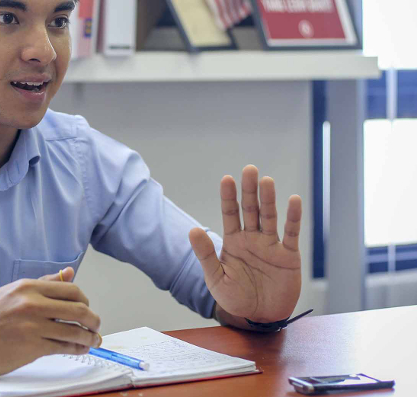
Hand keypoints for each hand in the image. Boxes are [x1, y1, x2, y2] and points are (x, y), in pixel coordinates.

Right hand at [0, 267, 100, 376]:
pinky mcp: (31, 347)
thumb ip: (43, 283)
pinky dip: (77, 349)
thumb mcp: (13, 292)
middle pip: (78, 309)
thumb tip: (69, 272)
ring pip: (75, 330)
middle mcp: (31, 303)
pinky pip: (63, 347)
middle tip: (96, 325)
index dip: (85, 300)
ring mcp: (32, 326)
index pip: (71, 289)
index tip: (87, 308)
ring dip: (89, 337)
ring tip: (92, 340)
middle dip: (93, 320)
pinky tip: (79, 349)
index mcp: (28, 287)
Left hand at [189, 165, 301, 322]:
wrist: (258, 318)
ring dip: (269, 199)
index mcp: (233, 241)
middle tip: (249, 169)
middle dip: (249, 190)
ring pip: (270, 217)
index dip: (229, 197)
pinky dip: (293, 218)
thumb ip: (206, 254)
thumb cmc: (234, 298)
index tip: (226, 179)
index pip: (230, 213)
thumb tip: (193, 230)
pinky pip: (292, 234)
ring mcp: (270, 245)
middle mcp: (252, 238)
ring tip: (267, 181)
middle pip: (251, 209)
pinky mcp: (288, 256)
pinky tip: (294, 200)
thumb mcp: (216, 278)